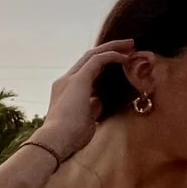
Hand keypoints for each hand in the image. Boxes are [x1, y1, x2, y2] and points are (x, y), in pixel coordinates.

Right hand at [40, 38, 136, 163]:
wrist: (55, 142)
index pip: (85, 70)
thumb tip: (98, 101)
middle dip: (109, 50)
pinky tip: (125, 58)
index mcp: (65, 91)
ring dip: (113, 48)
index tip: (121, 62)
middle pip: (88, 58)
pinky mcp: (78, 79)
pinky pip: (98, 59)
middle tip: (128, 47)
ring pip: (93, 54)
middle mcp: (65, 81)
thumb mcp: (85, 119)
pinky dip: (112, 55)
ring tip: (130, 46)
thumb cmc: (70, 137)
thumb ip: (91, 107)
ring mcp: (70, 79)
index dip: (103, 63)